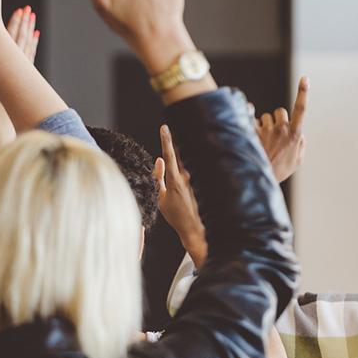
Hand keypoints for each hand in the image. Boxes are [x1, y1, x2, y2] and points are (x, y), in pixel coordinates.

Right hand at [0, 6, 39, 97]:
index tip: (20, 10)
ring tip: (32, 17)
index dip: (15, 22)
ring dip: (29, 29)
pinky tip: (36, 34)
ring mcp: (22, 63)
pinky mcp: (27, 68)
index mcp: (3, 56)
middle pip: (21, 35)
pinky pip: (31, 52)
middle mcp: (14, 58)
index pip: (11, 34)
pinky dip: (34, 42)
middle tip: (27, 9)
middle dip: (24, 22)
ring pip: (27, 42)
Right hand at [155, 124, 206, 267]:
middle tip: (169, 132)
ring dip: (180, 160)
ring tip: (179, 165)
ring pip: (185, 164)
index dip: (166, 140)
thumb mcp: (160, 198)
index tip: (164, 127)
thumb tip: (158, 161)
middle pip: (179, 155)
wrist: (195, 229)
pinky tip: (187, 178)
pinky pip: (191, 173)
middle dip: (173, 145)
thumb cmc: (176, 216)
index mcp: (174, 179)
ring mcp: (195, 181)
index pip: (169, 155)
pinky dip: (186, 171)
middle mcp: (186, 177)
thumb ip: (158, 178)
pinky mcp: (200, 185)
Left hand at [255, 76, 308, 182]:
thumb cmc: (281, 169)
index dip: (303, 93)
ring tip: (263, 140)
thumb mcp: (298, 159)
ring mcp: (266, 130)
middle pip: (280, 111)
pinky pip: (250, 117)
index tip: (305, 79)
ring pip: (266, 117)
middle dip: (278, 119)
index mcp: (295, 134)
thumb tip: (299, 133)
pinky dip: (250, 120)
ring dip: (265, 124)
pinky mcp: (252, 132)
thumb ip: (301, 143)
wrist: (260, 178)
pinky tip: (249, 126)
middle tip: (275, 133)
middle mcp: (281, 129)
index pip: (301, 109)